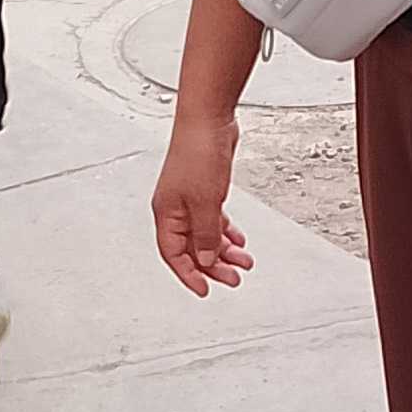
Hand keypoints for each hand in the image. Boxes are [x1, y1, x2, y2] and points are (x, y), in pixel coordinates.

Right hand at [152, 115, 252, 295]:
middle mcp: (175, 208)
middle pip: (192, 248)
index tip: (205, 291)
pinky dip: (226, 231)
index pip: (173, 255)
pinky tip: (239, 240)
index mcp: (166, 213)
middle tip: (234, 279)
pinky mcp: (204, 189)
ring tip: (245, 262)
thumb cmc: (199, 154)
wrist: (208, 120)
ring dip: (225, 250)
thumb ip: (206, 236)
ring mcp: (189, 199)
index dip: (189, 275)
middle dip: (214, 266)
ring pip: (205, 235)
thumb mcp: (205, 203)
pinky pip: (213, 219)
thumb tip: (207, 261)